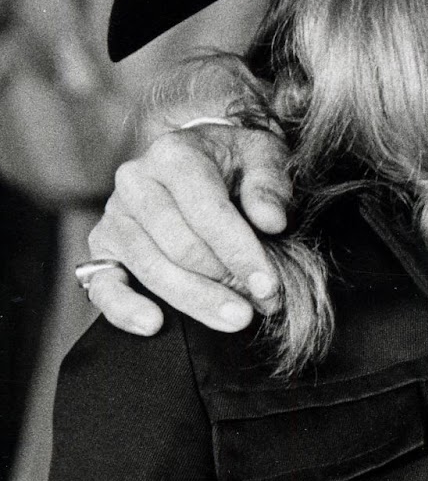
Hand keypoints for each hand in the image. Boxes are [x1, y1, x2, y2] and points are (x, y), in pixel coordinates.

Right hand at [85, 123, 291, 335]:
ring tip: (237, 318)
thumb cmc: (238, 160)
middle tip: (263, 303)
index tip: (270, 285)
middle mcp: (135, 182)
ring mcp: (114, 216)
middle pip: (181, 247)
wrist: (205, 155)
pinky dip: (126, 310)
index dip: (241, 253)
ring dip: (197, 301)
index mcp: (174, 155)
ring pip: (153, 270)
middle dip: (226, 282)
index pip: (208, 213)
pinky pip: (104, 287)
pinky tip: (155, 325)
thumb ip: (269, 185)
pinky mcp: (102, 249)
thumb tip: (271, 222)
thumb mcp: (265, 156)